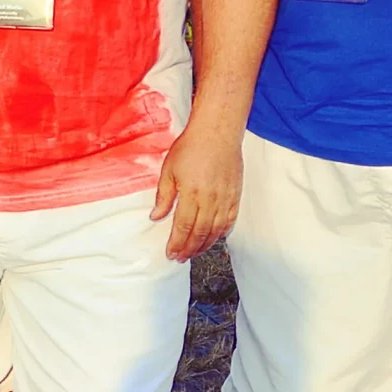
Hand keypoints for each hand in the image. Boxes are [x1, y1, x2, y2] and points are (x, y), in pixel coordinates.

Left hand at [151, 111, 242, 260]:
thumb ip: (164, 196)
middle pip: (200, 233)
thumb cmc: (191, 148)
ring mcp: (226, 199)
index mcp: (192, 194)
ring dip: (204, 245)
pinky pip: (230, 221)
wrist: (217, 133)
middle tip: (180, 258)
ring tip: (193, 252)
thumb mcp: (168, 170)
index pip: (184, 227)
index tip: (170, 253)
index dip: (177, 243)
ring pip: (216, 230)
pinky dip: (221, 233)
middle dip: (189, 248)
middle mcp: (211, 200)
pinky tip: (213, 239)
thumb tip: (156, 217)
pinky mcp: (235, 195)